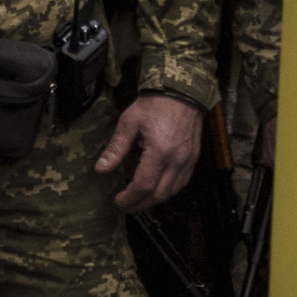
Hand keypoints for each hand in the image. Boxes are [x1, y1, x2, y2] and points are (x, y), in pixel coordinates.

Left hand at [98, 93, 204, 213]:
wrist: (182, 91)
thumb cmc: (155, 104)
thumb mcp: (129, 122)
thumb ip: (116, 148)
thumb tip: (101, 169)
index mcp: (160, 152)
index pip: (143, 186)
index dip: (129, 198)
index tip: (118, 200)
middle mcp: (177, 160)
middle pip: (159, 194)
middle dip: (141, 204)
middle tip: (126, 206)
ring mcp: (188, 160)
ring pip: (173, 191)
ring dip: (155, 200)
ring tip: (139, 200)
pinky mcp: (194, 158)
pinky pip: (183, 182)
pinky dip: (169, 191)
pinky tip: (158, 189)